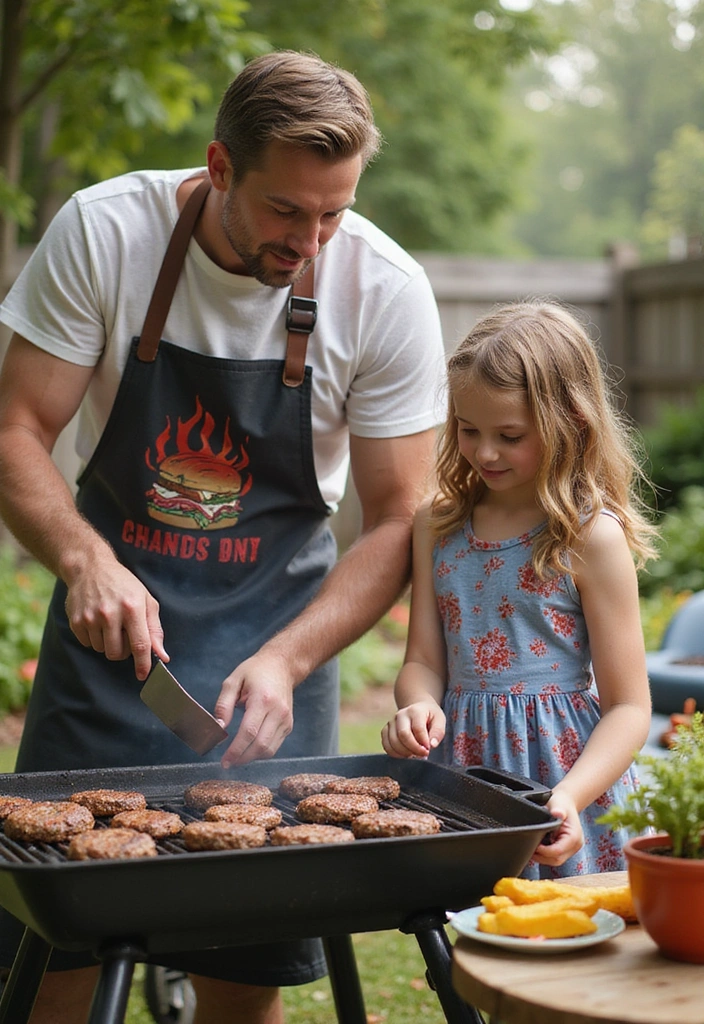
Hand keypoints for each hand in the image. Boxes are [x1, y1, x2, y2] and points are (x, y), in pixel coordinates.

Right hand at [64, 556, 167, 680]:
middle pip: (118, 653)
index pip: (140, 645)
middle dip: (124, 651)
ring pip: (102, 650)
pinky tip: (97, 622)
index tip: (143, 675)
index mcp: (132, 608)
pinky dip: (95, 639)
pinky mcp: (76, 621)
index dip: (143, 664)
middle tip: (125, 635)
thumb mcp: (146, 600)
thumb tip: (163, 655)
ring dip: (109, 644)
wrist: (90, 568)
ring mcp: (90, 618)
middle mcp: (110, 613)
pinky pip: (88, 644)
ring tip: (111, 625)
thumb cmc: (124, 584)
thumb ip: (155, 629)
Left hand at [215, 651, 294, 767]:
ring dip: (251, 758)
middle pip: (260, 745)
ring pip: (269, 750)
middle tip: (227, 763)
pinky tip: (249, 749)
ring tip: (237, 757)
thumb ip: (223, 705)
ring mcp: (286, 719)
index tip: (224, 760)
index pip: (249, 732)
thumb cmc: (255, 671)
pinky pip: (274, 746)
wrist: (282, 665)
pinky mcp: (288, 725)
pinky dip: (261, 752)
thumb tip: (218, 727)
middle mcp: (278, 711)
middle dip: (242, 758)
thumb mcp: (233, 681)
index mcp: (263, 699)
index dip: (235, 750)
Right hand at [381, 700, 445, 758]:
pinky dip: (395, 754)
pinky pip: (386, 745)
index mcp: (415, 711)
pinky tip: (405, 754)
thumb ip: (438, 732)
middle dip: (414, 749)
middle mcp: (400, 715)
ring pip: (393, 742)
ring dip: (405, 753)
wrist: (418, 709)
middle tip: (422, 754)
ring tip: (415, 754)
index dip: (423, 743)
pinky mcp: (385, 730)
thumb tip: (432, 745)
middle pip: (403, 735)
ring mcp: (391, 722)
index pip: (417, 729)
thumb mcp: (440, 720)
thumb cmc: (429, 716)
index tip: (429, 749)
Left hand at [532, 790, 583, 866]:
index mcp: (574, 837)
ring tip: (532, 849)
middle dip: (541, 857)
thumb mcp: (558, 804)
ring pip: (555, 861)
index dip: (544, 851)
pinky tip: (537, 847)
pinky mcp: (566, 849)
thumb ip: (558, 810)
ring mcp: (571, 849)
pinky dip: (545, 855)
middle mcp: (575, 845)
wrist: (566, 803)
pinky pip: (555, 857)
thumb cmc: (561, 803)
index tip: (533, 845)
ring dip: (542, 857)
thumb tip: (557, 813)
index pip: (558, 851)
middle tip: (529, 849)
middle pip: (556, 859)